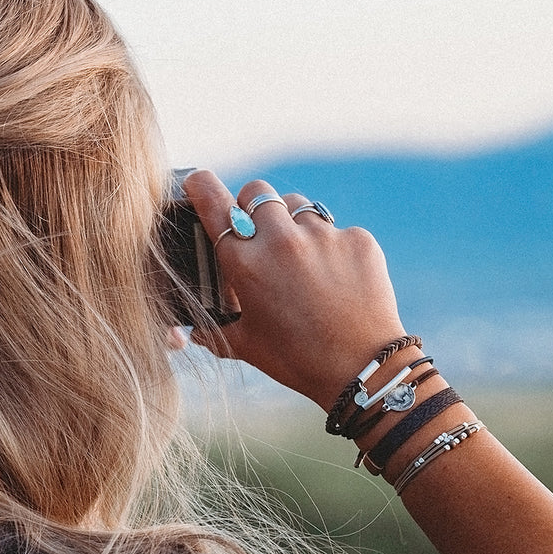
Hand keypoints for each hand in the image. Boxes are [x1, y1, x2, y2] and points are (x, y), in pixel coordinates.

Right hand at [183, 170, 406, 410]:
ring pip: (297, 204)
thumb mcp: (245, 345)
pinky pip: (336, 229)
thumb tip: (191, 333)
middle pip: (256, 192)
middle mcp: (280, 239)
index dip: (201, 185)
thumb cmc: (296, 360)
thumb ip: (213, 330)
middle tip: (258, 232)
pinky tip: (335, 277)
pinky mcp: (357, 239)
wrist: (361, 369)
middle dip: (252, 206)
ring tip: (300, 257)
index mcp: (244, 262)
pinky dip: (331, 247)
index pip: (212, 200)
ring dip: (292, 222)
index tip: (199, 184)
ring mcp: (322, 235)